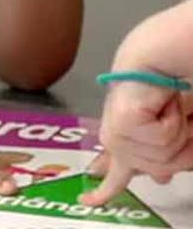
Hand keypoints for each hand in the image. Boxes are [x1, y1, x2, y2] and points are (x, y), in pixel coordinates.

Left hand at [80, 83, 192, 204]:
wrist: (154, 62)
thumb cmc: (163, 92)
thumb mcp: (171, 132)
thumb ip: (163, 157)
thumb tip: (159, 179)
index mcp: (122, 144)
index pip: (113, 178)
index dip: (103, 193)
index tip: (85, 202)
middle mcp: (116, 142)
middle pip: (161, 169)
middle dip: (179, 146)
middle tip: (173, 116)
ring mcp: (117, 135)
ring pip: (163, 157)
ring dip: (178, 132)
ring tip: (166, 109)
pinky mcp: (123, 125)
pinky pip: (162, 139)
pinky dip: (173, 122)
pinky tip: (162, 106)